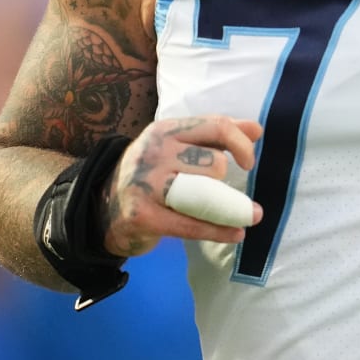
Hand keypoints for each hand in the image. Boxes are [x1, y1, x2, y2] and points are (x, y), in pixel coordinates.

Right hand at [102, 116, 262, 256]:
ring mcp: (146, 184)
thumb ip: (215, 135)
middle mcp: (154, 152)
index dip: (241, 145)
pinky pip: (192, 225)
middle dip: (223, 182)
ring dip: (228, 208)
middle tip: (217, 193)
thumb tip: (256, 130)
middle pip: (213, 164)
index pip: (215, 127)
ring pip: (205, 193)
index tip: (248, 164)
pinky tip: (236, 233)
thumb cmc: (151, 175)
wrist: (103, 207)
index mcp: (165, 130)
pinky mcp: (143, 215)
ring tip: (240, 216)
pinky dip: (219, 231)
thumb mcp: (177, 146)